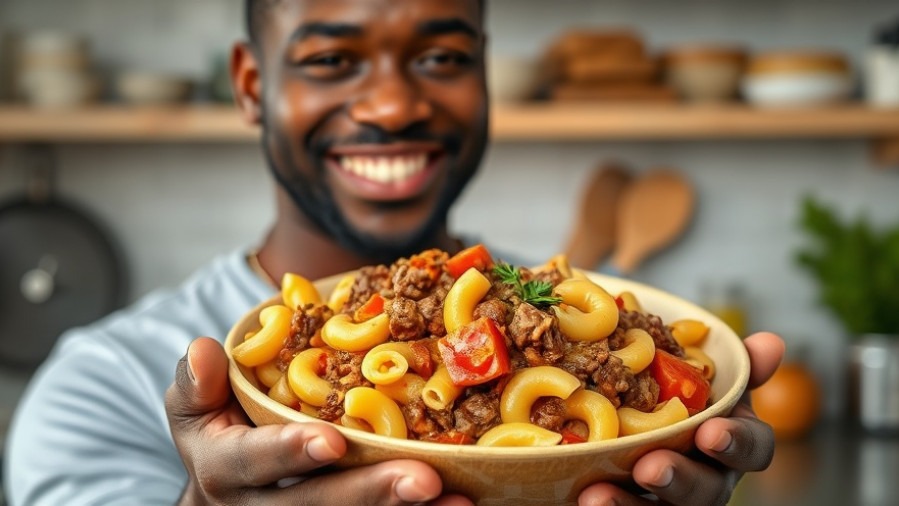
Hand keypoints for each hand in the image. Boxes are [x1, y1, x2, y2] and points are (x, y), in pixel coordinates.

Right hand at [165, 337, 472, 505]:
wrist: (227, 497)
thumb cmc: (220, 435)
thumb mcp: (193, 409)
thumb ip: (195, 383)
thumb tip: (204, 350)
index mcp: (224, 469)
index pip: (254, 462)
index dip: (291, 452)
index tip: (333, 441)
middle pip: (317, 505)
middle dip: (371, 493)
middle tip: (424, 479)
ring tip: (456, 498)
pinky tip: (457, 505)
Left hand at [578, 331, 784, 505]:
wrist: (639, 423)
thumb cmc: (687, 399)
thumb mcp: (711, 379)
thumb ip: (739, 367)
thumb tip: (770, 342)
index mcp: (733, 441)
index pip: (753, 448)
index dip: (737, 442)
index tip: (711, 432)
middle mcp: (710, 476)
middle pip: (706, 490)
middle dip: (679, 480)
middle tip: (650, 468)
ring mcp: (674, 499)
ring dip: (630, 504)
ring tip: (598, 495)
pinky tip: (582, 497)